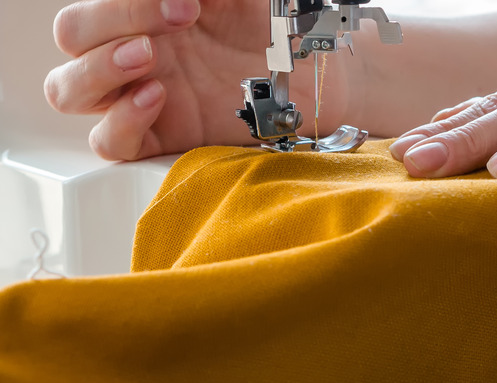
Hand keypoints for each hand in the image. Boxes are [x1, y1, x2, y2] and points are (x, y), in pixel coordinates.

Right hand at [44, 0, 345, 159]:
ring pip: (69, 89)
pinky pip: (109, 141)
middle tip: (176, 18)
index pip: (94, 1)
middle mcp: (135, 50)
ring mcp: (142, 96)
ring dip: (99, 68)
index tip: (188, 0)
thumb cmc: (275, 29)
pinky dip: (121, 121)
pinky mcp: (160, 138)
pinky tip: (156, 98)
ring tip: (149, 58)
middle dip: (112, 19)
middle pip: (73, 36)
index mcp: (143, 11)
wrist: (315, 75)